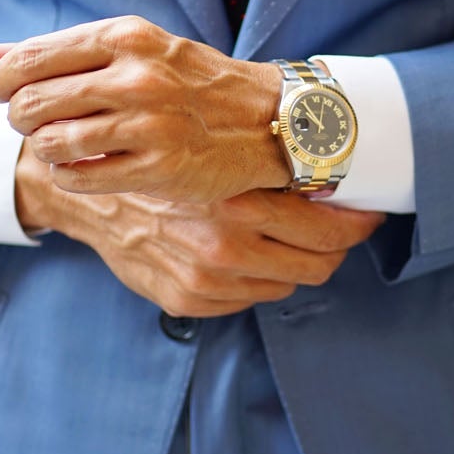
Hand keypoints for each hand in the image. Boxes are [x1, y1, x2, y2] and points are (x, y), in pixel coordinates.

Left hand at [0, 17, 289, 204]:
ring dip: (44, 149)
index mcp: (124, 37)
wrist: (263, 118)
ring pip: (52, 143)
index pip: (28, 60)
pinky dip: (69, 177)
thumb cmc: (187, 81)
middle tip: (34, 124)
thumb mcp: (130, 48)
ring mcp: (149, 125)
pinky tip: (82, 169)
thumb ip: (56, 51)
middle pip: (32, 105)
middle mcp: (136, 77)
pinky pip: (80, 178)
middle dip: (20, 119)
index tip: (5, 94)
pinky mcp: (159, 168)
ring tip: (59, 146)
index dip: (1, 83)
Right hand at [14, 137, 384, 317]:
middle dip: (337, 247)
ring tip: (286, 236)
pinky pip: (247, 299)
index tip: (369, 213)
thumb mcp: (216, 152)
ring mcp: (206, 281)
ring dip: (295, 261)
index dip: (358, 223)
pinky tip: (245, 252)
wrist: (85, 190)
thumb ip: (267, 170)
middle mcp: (225, 246)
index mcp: (240, 200)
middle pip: (319, 264)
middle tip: (342, 229)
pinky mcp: (187, 301)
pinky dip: (256, 278)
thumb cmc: (158, 160)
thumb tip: (329, 177)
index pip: (329, 228)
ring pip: (287, 283)